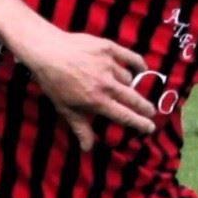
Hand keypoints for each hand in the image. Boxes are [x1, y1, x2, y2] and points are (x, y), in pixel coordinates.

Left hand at [20, 33, 156, 147]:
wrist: (46, 51)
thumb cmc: (53, 82)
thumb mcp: (65, 108)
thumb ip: (81, 128)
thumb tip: (88, 148)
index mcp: (96, 101)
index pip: (124, 115)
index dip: (139, 123)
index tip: (150, 127)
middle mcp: (106, 84)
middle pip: (133, 99)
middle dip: (145, 107)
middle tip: (151, 112)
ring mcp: (109, 65)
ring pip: (128, 79)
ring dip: (130, 86)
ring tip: (128, 89)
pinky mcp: (108, 48)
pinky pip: (130, 57)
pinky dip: (138, 64)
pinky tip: (142, 69)